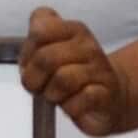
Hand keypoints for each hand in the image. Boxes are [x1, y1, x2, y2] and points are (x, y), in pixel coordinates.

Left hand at [20, 8, 137, 137]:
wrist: (108, 97)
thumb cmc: (71, 75)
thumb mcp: (47, 54)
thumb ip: (35, 43)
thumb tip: (34, 39)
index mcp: (72, 30)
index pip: (40, 29)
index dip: (28, 53)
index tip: (32, 64)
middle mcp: (87, 45)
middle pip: (46, 58)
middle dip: (35, 79)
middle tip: (41, 87)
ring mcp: (99, 68)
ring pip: (63, 79)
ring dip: (52, 95)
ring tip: (58, 97)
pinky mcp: (106, 93)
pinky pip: (82, 98)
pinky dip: (71, 107)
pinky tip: (74, 105)